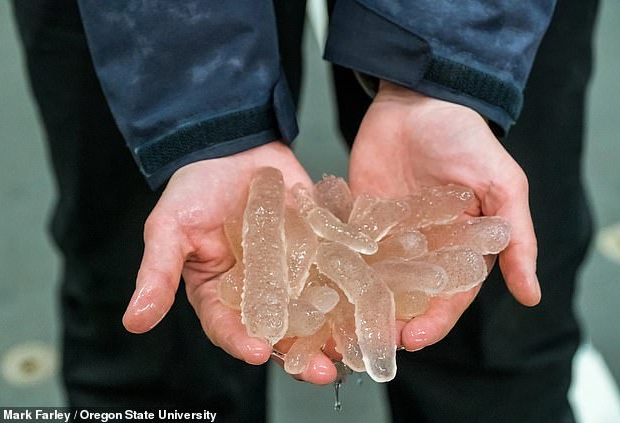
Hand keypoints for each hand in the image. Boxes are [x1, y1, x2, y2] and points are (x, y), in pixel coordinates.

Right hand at [122, 141, 336, 383]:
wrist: (232, 147)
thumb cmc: (193, 188)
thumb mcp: (168, 228)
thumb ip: (156, 273)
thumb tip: (133, 320)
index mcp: (221, 295)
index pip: (230, 328)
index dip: (241, 342)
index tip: (257, 351)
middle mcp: (262, 291)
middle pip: (281, 331)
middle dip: (299, 352)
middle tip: (320, 370)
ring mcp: (295, 271)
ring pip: (317, 309)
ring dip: (335, 329)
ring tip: (354, 346)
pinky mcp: (321, 247)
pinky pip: (338, 269)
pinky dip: (356, 284)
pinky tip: (374, 297)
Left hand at [349, 81, 539, 351]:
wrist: (418, 99)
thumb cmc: (465, 139)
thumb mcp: (502, 185)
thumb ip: (515, 238)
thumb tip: (532, 296)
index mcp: (458, 249)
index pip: (449, 297)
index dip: (435, 321)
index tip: (414, 339)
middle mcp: (422, 249)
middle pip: (407, 297)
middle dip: (391, 321)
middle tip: (371, 342)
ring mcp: (387, 235)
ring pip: (374, 279)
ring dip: (360, 304)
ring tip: (342, 325)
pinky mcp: (357, 216)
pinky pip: (346, 247)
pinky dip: (335, 267)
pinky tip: (321, 285)